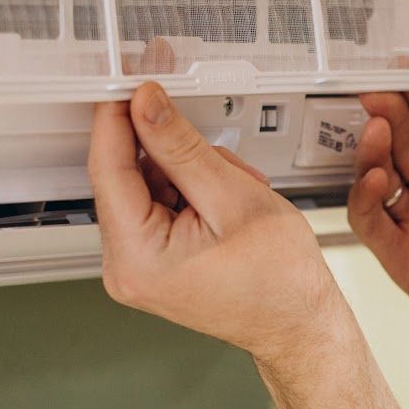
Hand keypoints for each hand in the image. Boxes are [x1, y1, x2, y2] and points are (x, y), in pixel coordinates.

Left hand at [88, 82, 347, 366]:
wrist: (300, 326)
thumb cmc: (281, 281)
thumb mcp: (234, 196)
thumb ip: (181, 146)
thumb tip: (144, 104)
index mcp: (136, 258)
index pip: (107, 168)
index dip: (119, 116)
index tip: (135, 82)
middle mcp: (124, 268)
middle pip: (127, 177)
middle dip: (175, 155)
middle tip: (221, 158)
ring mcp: (136, 268)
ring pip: (146, 187)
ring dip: (191, 174)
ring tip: (237, 193)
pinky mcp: (151, 263)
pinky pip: (157, 207)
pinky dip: (192, 193)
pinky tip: (226, 203)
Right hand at [349, 75, 408, 363]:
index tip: (406, 67)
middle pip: (401, 140)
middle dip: (388, 112)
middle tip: (378, 90)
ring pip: (379, 174)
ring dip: (372, 148)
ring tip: (376, 127)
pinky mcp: (400, 253)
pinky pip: (371, 220)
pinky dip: (365, 197)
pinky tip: (376, 177)